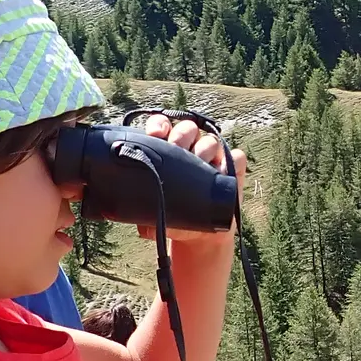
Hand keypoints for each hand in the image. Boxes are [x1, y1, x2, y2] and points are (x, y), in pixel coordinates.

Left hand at [136, 112, 244, 242]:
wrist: (196, 236)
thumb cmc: (171, 217)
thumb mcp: (151, 211)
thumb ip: (139, 206)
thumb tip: (124, 210)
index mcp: (167, 150)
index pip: (162, 126)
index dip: (159, 125)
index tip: (154, 135)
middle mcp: (190, 148)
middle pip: (187, 128)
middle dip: (180, 135)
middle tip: (176, 147)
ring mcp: (213, 157)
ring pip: (210, 140)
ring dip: (204, 148)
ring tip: (199, 163)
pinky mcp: (233, 169)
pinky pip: (236, 157)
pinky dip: (229, 161)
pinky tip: (221, 172)